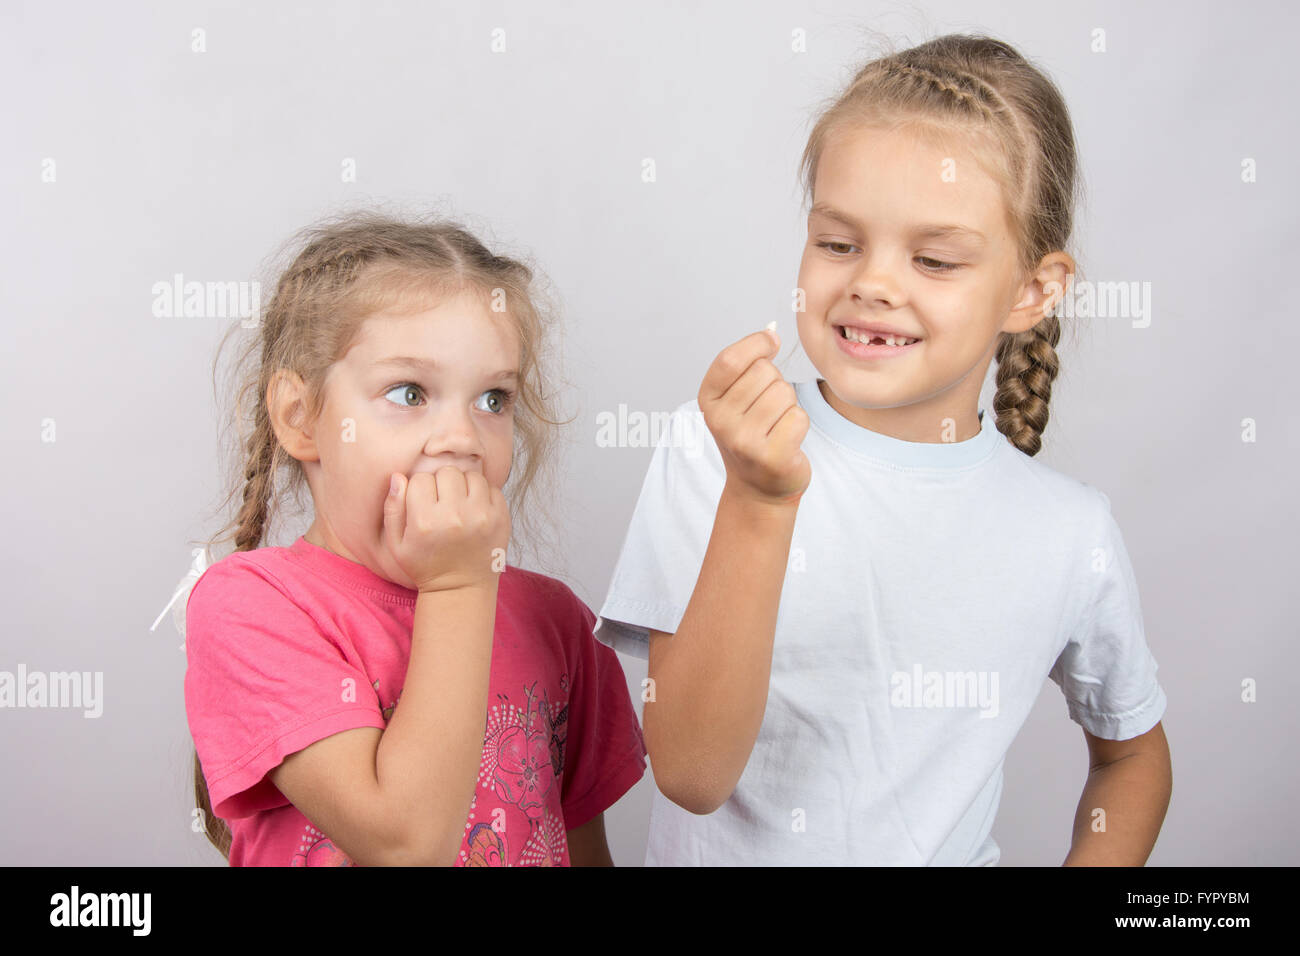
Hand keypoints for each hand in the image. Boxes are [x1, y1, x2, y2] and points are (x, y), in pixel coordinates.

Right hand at [382, 467, 510, 593]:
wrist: (461, 589)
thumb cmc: (425, 565)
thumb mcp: (397, 544)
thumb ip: (392, 508)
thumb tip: (399, 476)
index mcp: (425, 522)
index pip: (420, 479)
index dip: (420, 489)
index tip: (423, 505)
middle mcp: (455, 516)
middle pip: (447, 472)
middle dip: (442, 483)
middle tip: (442, 502)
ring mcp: (482, 516)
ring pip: (472, 475)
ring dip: (464, 485)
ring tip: (459, 504)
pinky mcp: (501, 518)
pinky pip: (492, 487)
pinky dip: (483, 494)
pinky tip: (475, 510)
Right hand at [697, 328, 809, 504]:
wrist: (758, 487)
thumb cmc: (751, 433)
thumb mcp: (736, 398)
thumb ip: (748, 364)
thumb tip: (771, 332)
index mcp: (708, 401)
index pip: (731, 359)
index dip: (757, 343)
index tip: (771, 342)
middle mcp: (720, 422)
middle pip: (765, 372)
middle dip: (775, 382)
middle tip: (767, 408)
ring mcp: (743, 441)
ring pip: (785, 393)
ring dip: (789, 404)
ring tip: (775, 425)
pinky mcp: (771, 457)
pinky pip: (799, 417)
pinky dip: (799, 424)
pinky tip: (786, 439)